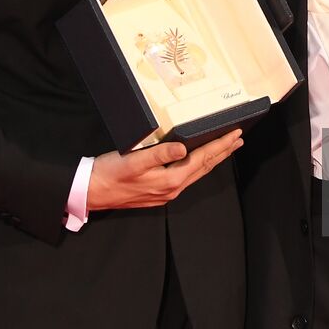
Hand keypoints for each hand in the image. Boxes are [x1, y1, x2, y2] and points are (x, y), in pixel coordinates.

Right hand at [87, 129, 242, 210]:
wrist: (90, 192)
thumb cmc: (109, 174)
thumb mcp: (133, 160)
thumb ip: (159, 154)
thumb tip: (184, 148)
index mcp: (169, 180)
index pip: (202, 159)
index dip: (220, 146)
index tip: (235, 134)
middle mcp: (171, 189)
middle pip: (204, 167)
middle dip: (222, 152)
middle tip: (238, 140)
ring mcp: (165, 193)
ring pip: (196, 173)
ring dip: (212, 159)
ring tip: (225, 149)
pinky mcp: (158, 192)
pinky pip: (185, 177)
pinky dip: (197, 166)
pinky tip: (198, 161)